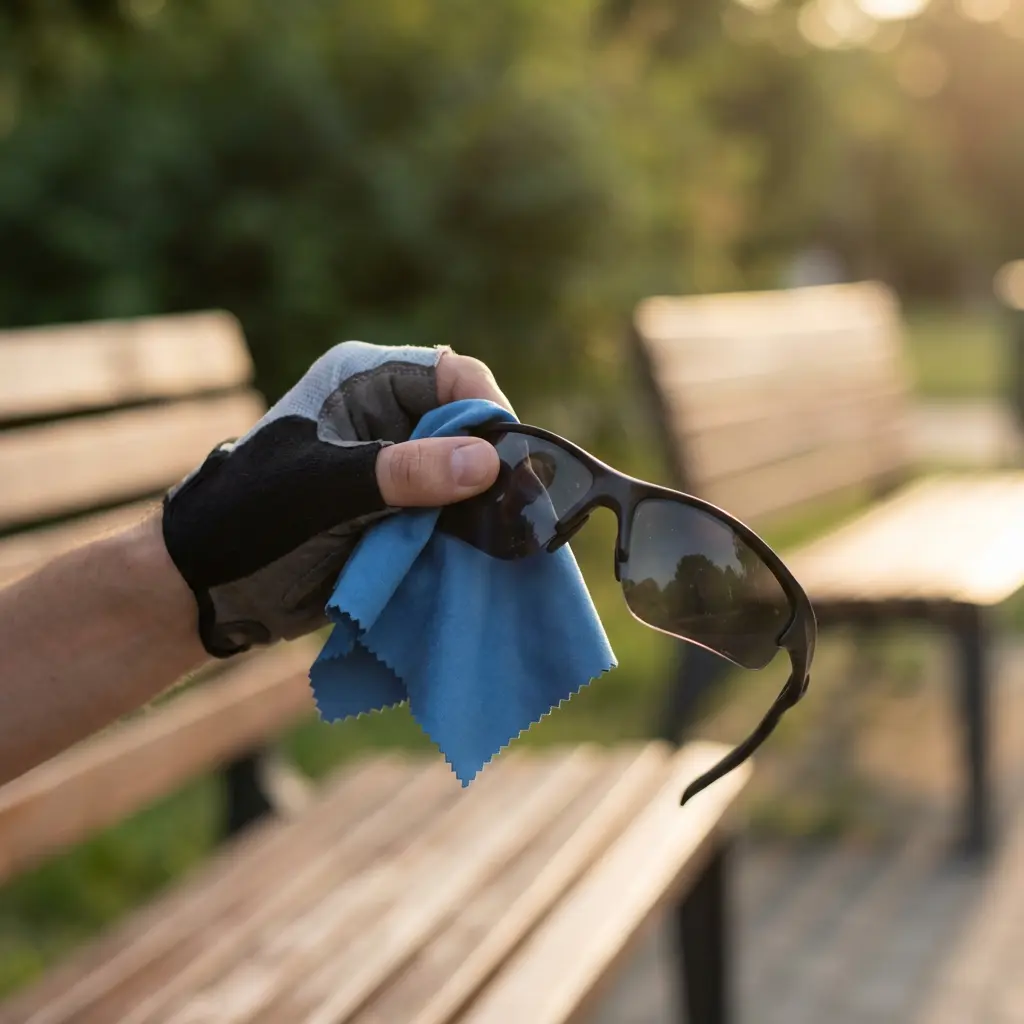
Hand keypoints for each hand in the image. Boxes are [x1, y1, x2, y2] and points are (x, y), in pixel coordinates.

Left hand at [162, 342, 511, 656]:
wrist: (208, 586)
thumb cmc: (251, 518)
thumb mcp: (325, 490)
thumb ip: (403, 473)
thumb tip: (488, 461)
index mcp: (364, 380)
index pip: (451, 375)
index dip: (485, 410)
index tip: (507, 460)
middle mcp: (387, 414)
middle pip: (467, 424)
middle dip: (490, 461)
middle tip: (517, 505)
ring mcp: (395, 465)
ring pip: (465, 473)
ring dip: (483, 501)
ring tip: (505, 532)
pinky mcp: (400, 511)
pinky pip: (451, 512)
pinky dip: (467, 531)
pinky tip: (482, 551)